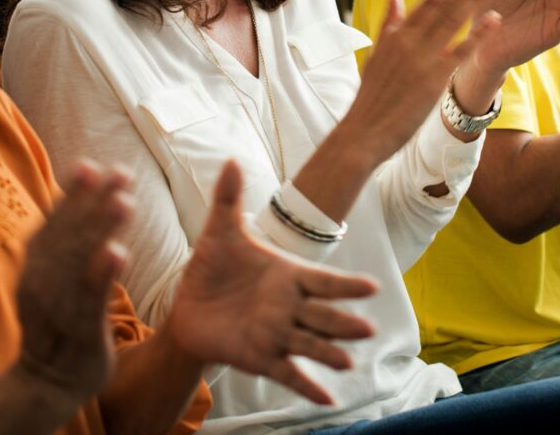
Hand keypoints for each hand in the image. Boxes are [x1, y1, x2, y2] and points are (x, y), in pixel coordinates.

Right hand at [15, 162, 131, 406]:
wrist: (47, 382)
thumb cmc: (58, 318)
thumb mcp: (53, 274)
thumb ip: (66, 236)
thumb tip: (83, 189)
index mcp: (37, 262)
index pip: (55, 220)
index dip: (72, 193)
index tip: (90, 165)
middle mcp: (43, 278)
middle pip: (70, 233)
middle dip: (95, 201)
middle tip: (121, 174)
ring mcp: (59, 304)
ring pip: (80, 260)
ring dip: (101, 228)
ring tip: (124, 202)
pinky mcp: (79, 329)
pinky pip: (90, 298)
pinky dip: (102, 273)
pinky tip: (119, 251)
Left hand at [168, 161, 377, 405]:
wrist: (187, 305)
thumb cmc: (212, 267)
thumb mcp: (220, 231)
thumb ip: (229, 198)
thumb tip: (231, 159)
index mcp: (287, 275)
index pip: (323, 280)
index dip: (346, 285)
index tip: (372, 287)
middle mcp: (289, 307)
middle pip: (324, 315)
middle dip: (344, 321)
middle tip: (368, 328)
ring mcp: (278, 334)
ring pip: (311, 344)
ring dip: (330, 354)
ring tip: (347, 363)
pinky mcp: (262, 358)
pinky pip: (289, 374)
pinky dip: (307, 386)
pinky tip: (326, 399)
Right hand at [343, 0, 500, 162]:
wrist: (362, 131)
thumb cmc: (370, 97)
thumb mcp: (376, 54)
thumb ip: (389, 23)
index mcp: (395, 34)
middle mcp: (407, 40)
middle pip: (442, 4)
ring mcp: (420, 59)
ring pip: (451, 21)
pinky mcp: (431, 79)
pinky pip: (459, 52)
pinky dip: (477, 34)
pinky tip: (494, 19)